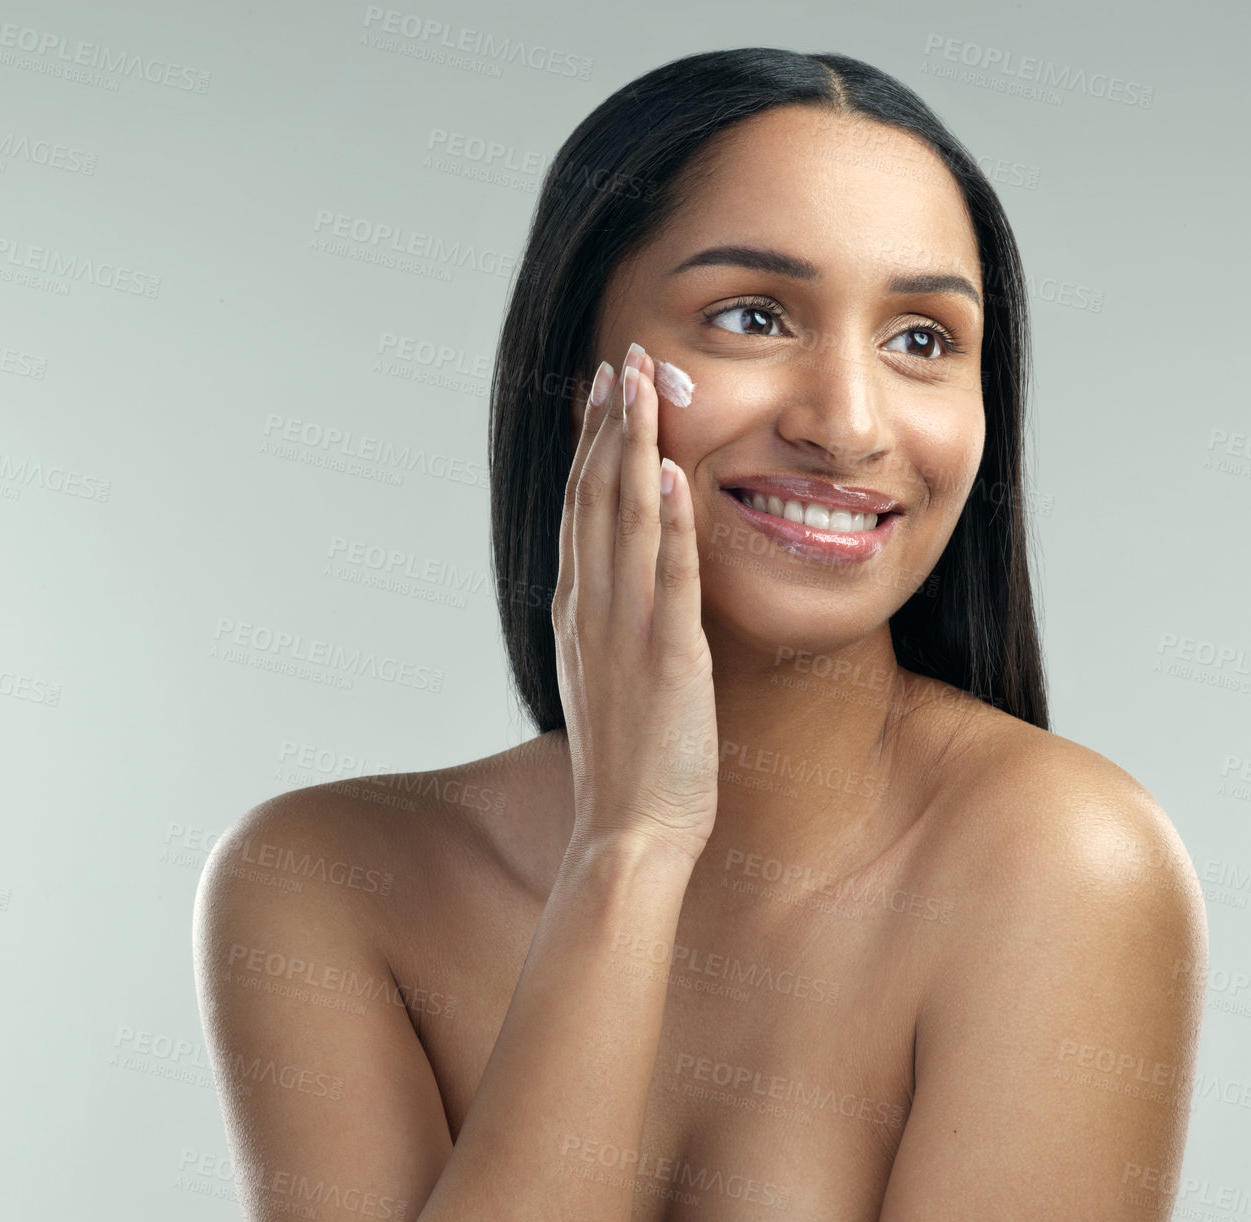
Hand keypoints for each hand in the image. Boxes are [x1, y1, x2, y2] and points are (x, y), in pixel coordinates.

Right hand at [553, 342, 718, 863]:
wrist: (627, 835)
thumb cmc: (629, 765)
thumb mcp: (607, 679)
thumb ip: (611, 625)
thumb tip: (622, 587)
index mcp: (577, 613)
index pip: (580, 510)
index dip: (590, 445)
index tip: (601, 390)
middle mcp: (591, 610)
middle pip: (594, 497)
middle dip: (609, 423)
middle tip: (621, 358)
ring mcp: (624, 632)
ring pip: (624, 520)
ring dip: (633, 447)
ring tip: (641, 383)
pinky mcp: (667, 658)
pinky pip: (669, 578)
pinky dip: (670, 523)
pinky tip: (673, 474)